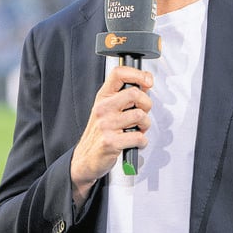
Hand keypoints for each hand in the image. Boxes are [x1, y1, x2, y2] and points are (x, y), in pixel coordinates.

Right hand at [70, 65, 152, 205]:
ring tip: (138, 130)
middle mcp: (103, 108)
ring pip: (140, 115)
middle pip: (134, 93)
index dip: (137, 74)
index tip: (147, 81)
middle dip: (146, 104)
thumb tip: (145, 84)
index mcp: (103, 97)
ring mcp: (106, 125)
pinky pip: (138, 137)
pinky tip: (135, 142)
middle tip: (142, 113)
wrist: (85, 159)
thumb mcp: (107, 110)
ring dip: (145, 125)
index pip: (119, 74)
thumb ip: (124, 97)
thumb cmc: (99, 133)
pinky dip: (142, 142)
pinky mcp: (111, 142)